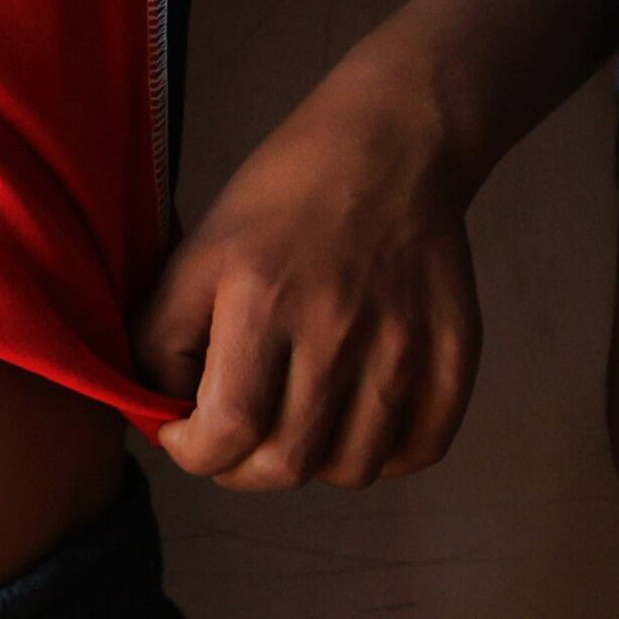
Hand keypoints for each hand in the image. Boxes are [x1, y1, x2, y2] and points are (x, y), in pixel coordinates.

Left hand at [136, 53, 482, 489]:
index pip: (227, 429)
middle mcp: (336, 328)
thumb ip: (164, 337)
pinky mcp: (454, 351)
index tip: (186, 438)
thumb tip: (163, 419)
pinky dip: (381, 456)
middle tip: (235, 444)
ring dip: (312, 465)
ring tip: (294, 425)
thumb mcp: (198, 251)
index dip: (195, 454)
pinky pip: (419, 450)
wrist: (390, 146)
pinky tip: (353, 421)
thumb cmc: (280, 197)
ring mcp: (403, 345)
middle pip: (289, 464)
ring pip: (352, 468)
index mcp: (261, 298)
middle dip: (243, 471)